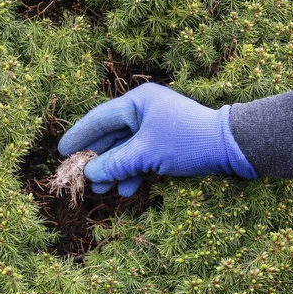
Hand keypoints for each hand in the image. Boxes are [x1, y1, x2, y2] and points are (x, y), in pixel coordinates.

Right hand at [58, 83, 255, 195]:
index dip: (79, 136)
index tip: (62, 151)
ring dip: (115, 170)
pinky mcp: (166, 142)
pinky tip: (127, 189)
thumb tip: (89, 173)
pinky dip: (133, 171)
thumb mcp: (145, 154)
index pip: (99, 118)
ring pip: (126, 149)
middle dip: (98, 160)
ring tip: (104, 191)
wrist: (230, 148)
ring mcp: (155, 127)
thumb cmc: (186, 142)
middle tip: (80, 178)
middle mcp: (144, 111)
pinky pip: (142, 156)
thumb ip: (114, 163)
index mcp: (137, 102)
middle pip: (111, 136)